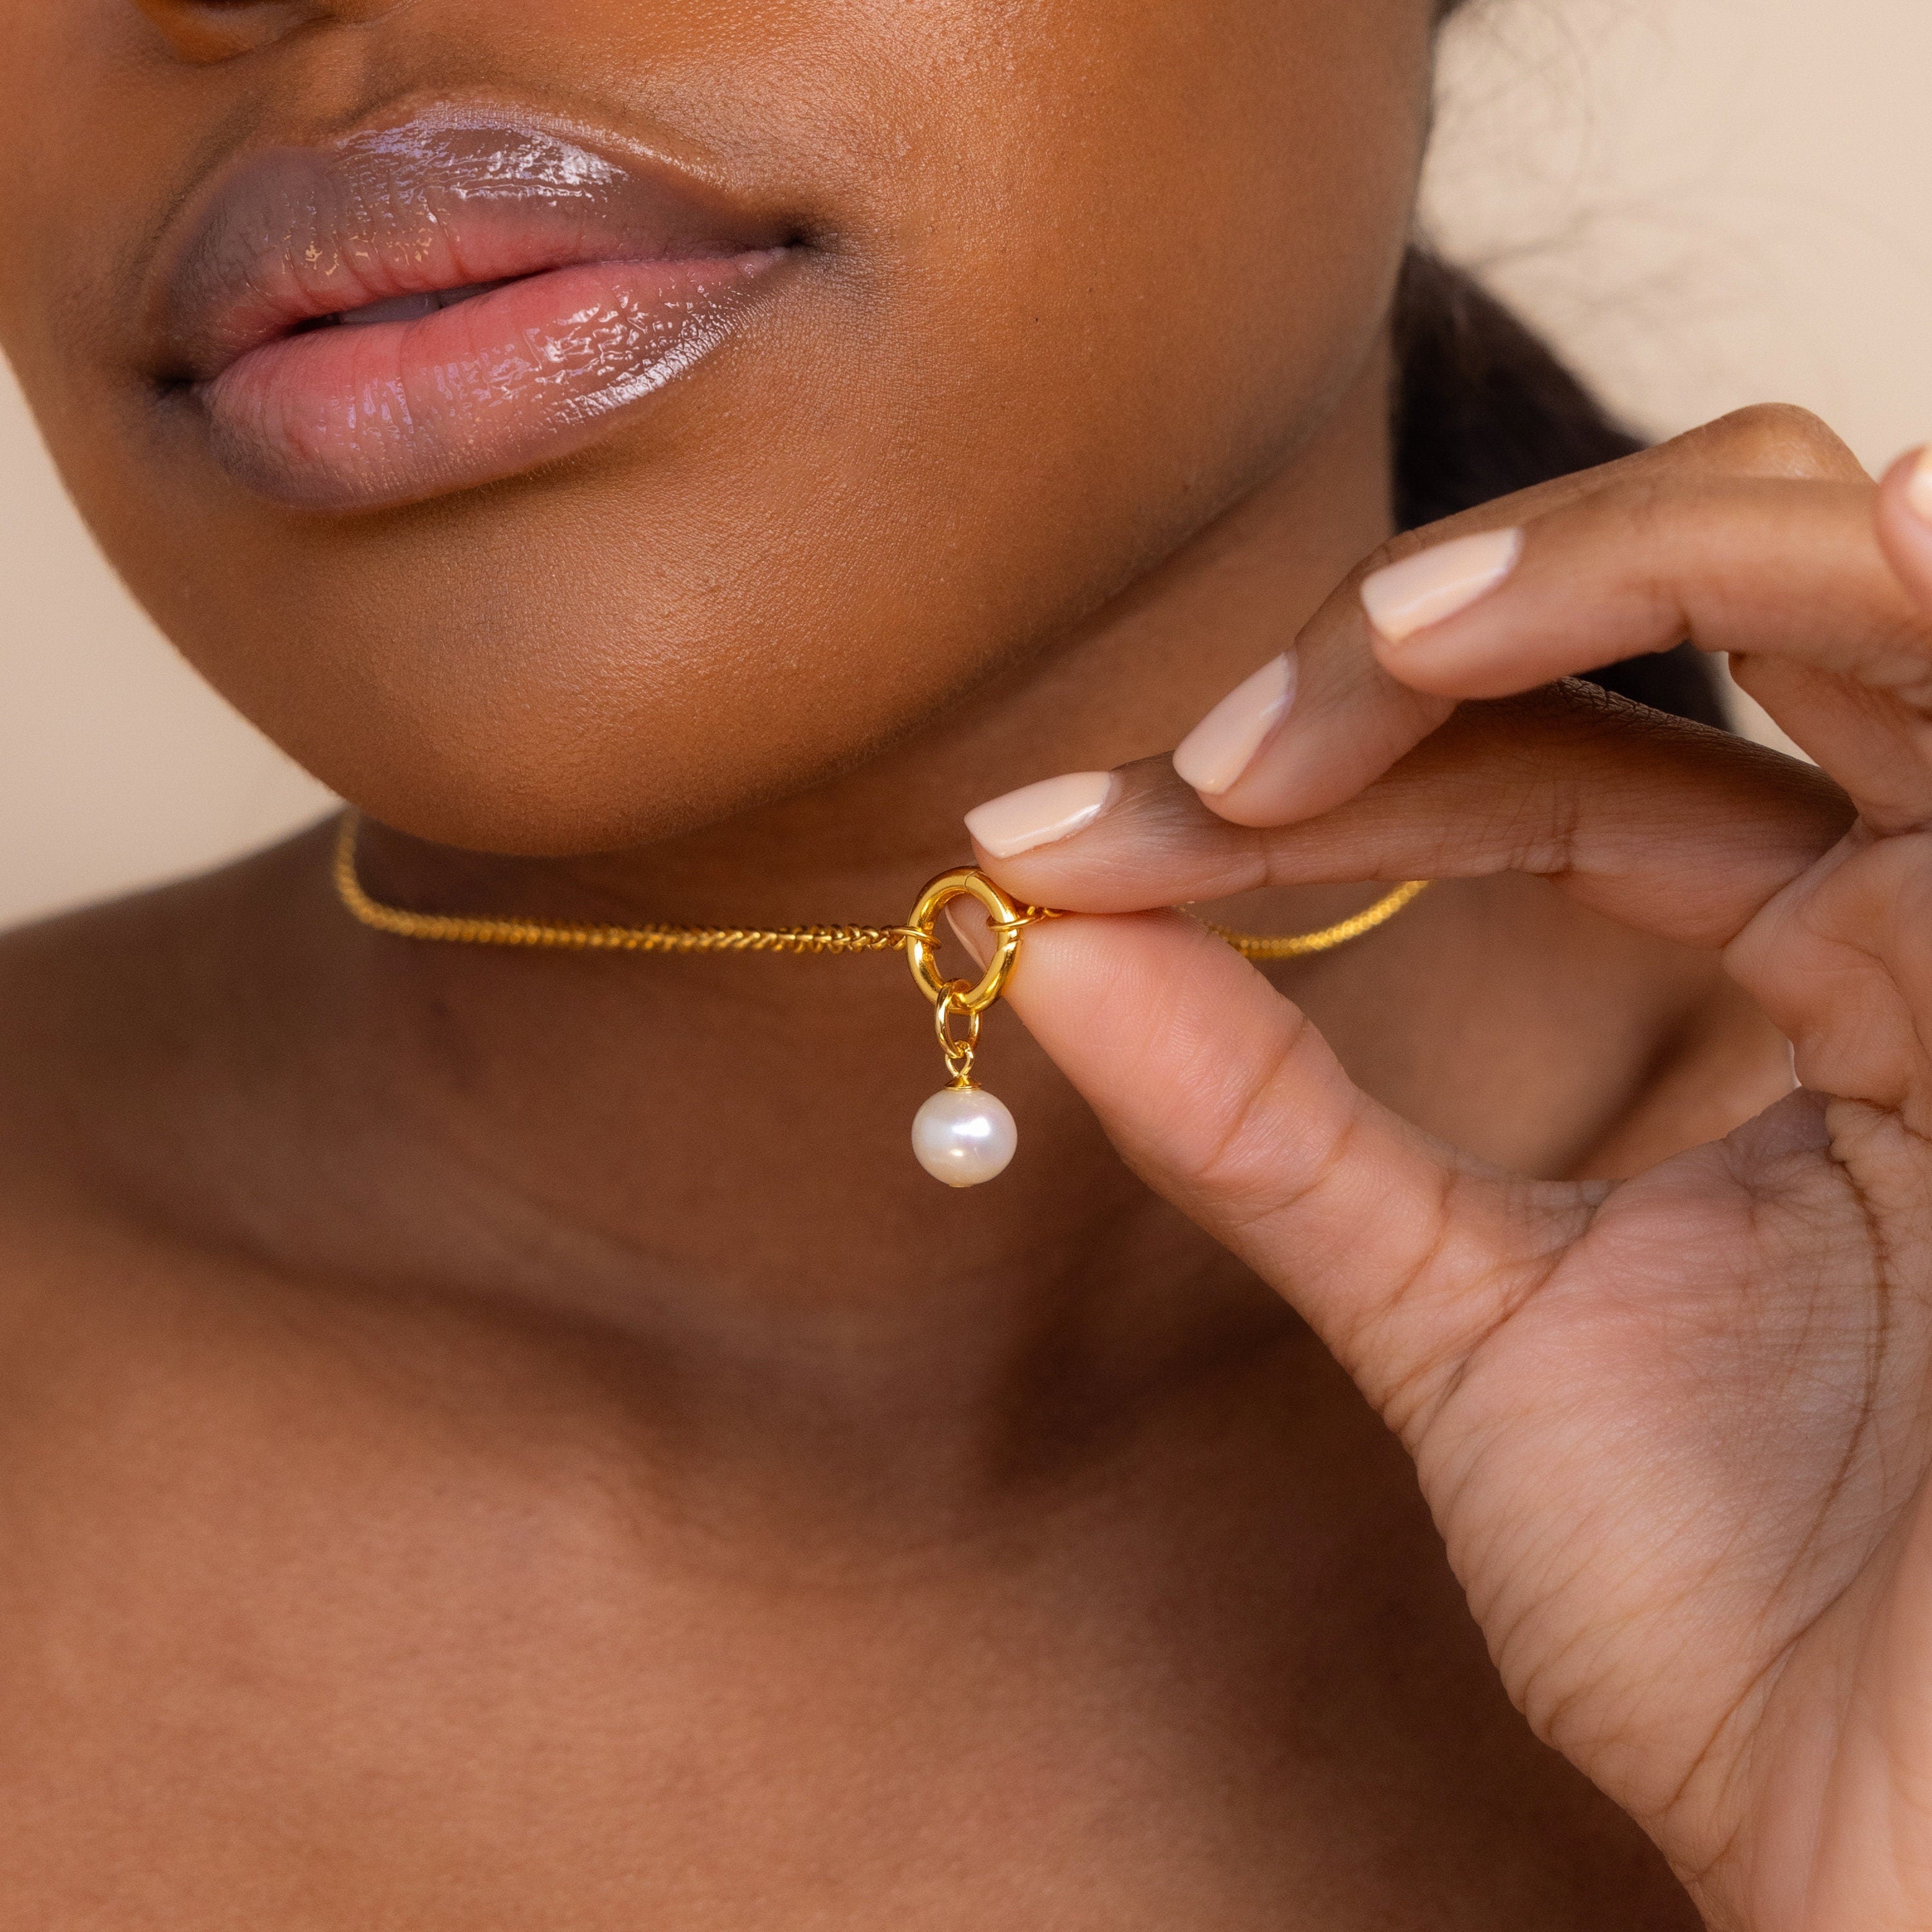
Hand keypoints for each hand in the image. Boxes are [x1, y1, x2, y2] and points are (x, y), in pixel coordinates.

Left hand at [965, 406, 1931, 1931]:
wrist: (1912, 1845)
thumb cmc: (1744, 1614)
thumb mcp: (1469, 1323)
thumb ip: (1271, 1129)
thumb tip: (1049, 951)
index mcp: (1829, 961)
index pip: (1544, 766)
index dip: (1305, 779)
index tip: (1062, 850)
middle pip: (1704, 592)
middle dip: (1434, 636)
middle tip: (1223, 765)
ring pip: (1864, 570)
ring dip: (1619, 559)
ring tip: (1392, 642)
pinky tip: (1869, 521)